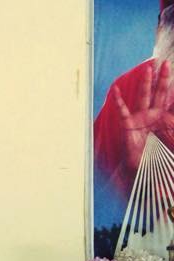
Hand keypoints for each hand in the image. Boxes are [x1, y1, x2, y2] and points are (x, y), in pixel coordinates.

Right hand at [112, 59, 173, 174]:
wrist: (146, 172)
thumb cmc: (161, 158)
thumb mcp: (173, 138)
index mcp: (167, 119)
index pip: (172, 100)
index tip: (173, 73)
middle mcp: (155, 117)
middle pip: (160, 93)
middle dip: (163, 78)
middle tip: (166, 64)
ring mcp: (142, 120)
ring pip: (145, 97)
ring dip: (147, 83)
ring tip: (149, 69)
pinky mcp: (129, 126)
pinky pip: (123, 112)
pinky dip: (119, 101)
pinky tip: (117, 91)